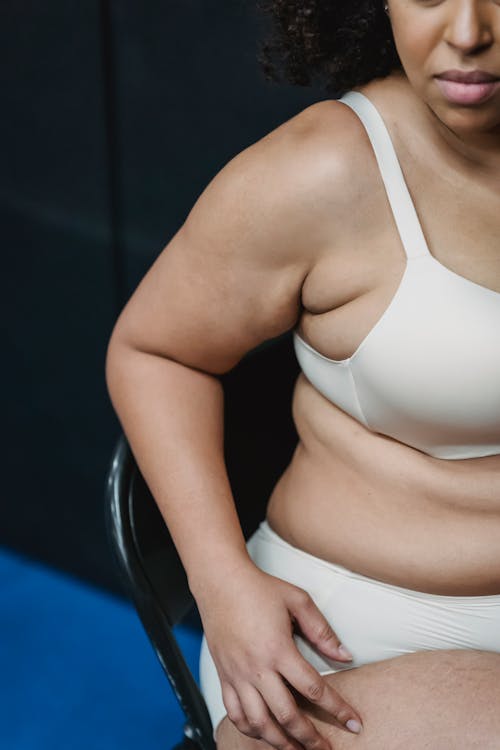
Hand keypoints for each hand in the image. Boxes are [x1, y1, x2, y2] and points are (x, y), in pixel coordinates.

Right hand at [196, 561, 362, 749]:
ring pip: (259, 722)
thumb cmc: (259, 588)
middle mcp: (256, 667)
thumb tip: (344, 656)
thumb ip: (321, 631)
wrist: (220, 581)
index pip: (314, 688)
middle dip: (310, 738)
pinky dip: (250, 729)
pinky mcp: (223, 675)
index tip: (354, 722)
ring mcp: (237, 674)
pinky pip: (235, 713)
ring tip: (296, 749)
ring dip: (280, 742)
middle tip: (325, 748)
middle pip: (287, 715)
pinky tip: (264, 733)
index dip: (337, 709)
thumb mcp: (297, 600)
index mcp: (278, 649)